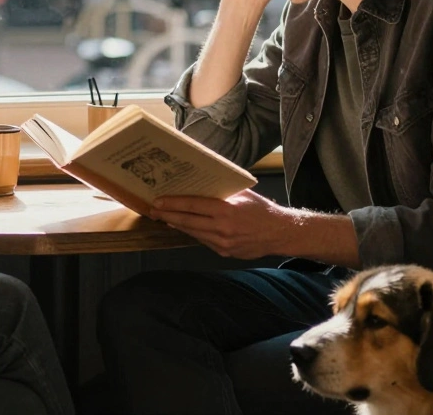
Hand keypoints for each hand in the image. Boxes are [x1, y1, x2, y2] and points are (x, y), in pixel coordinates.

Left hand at [149, 189, 295, 259]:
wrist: (279, 233)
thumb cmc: (261, 209)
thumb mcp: (243, 193)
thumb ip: (222, 189)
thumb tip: (201, 180)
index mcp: (227, 210)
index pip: (193, 206)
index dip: (173, 204)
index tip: (158, 201)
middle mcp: (222, 228)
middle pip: (188, 222)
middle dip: (168, 216)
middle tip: (153, 211)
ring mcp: (223, 243)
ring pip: (193, 233)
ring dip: (177, 225)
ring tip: (164, 218)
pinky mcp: (224, 252)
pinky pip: (203, 241)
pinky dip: (192, 233)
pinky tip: (184, 227)